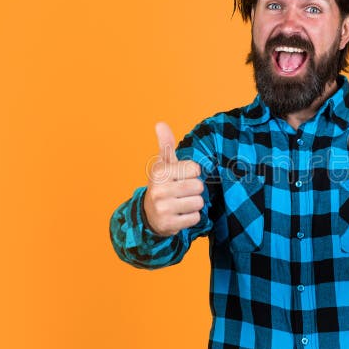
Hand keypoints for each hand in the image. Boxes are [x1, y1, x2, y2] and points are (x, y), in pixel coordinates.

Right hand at [143, 122, 204, 236]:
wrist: (149, 215)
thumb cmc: (162, 185)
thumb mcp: (163, 165)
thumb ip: (166, 144)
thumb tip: (160, 123)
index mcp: (160, 172)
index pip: (195, 169)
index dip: (193, 173)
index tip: (182, 176)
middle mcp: (159, 189)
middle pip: (199, 187)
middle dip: (194, 190)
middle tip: (182, 192)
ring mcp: (163, 208)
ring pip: (198, 203)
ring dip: (194, 204)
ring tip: (181, 203)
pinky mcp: (169, 224)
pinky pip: (195, 218)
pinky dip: (191, 217)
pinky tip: (180, 215)